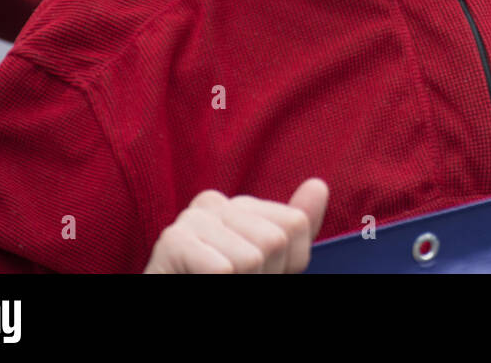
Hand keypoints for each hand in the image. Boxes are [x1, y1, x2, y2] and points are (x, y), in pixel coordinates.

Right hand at [144, 178, 328, 273]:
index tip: (257, 275)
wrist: (174, 306)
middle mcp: (214, 203)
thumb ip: (295, 231)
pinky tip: (197, 285)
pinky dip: (218, 289)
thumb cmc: (226, 288)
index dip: (286, 264)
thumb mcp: (270, 265)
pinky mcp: (172, 241)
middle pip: (275, 240)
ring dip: (240, 286)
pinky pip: (223, 270)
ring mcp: (190, 219)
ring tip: (217, 285)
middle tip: (233, 283)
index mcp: (240, 206)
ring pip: (251, 258)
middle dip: (264, 276)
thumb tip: (318, 184)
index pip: (296, 224)